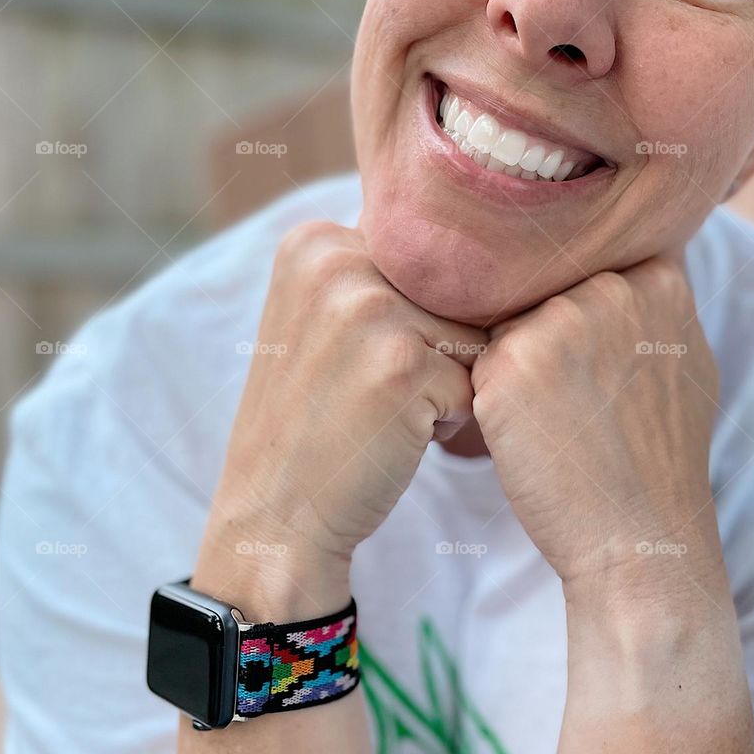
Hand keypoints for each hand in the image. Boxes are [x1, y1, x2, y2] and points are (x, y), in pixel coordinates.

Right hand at [198, 221, 488, 600]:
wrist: (275, 512)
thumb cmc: (314, 418)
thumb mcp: (320, 317)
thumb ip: (376, 270)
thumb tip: (477, 241)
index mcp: (313, 241)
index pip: (420, 260)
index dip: (410, 317)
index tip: (356, 357)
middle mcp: (336, 260)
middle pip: (449, 294)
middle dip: (432, 346)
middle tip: (368, 390)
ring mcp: (369, 310)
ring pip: (468, 335)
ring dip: (445, 380)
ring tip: (381, 410)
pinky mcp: (403, 364)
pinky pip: (473, 381)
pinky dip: (449, 417)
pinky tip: (393, 433)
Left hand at [470, 254, 722, 607]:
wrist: (640, 537)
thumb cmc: (659, 458)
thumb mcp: (685, 361)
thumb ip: (652, 304)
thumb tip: (623, 268)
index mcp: (657, 281)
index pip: (586, 265)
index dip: (579, 311)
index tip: (589, 359)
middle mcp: (610, 289)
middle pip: (543, 289)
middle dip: (543, 332)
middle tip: (573, 398)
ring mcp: (558, 324)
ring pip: (506, 322)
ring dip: (515, 363)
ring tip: (555, 417)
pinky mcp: (509, 364)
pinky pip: (479, 360)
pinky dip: (492, 396)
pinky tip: (528, 432)